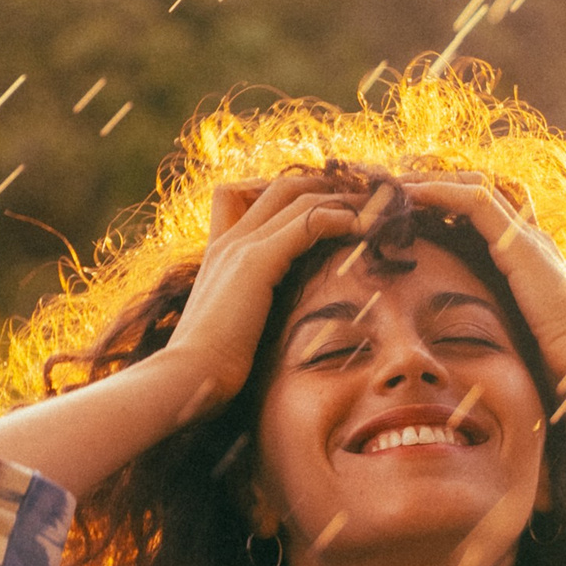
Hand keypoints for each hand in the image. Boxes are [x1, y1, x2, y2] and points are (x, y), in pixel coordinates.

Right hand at [160, 173, 364, 405]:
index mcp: (219, 253)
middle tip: (364, 202)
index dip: (289, 196)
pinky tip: (366, 228)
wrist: (188, 377)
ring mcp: (240, 247)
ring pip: (299, 198)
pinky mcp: (256, 262)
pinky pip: (308, 223)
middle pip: (281, 187)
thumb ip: (256, 311)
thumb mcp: (236, 327)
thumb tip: (284, 321)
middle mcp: (229, 240)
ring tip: (377, 209)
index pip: (247, 195)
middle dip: (327, 188)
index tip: (328, 209)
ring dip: (344, 199)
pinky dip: (341, 219)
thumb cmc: (212, 366)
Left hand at [396, 172, 565, 387]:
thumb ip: (498, 326)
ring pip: (474, 186)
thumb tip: (469, 352)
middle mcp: (529, 236)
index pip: (486, 211)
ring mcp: (526, 236)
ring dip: (431, 182)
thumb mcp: (519, 334)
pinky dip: (440, 193)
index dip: (448, 202)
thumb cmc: (559, 358)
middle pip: (479, 189)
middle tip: (396, 190)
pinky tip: (412, 196)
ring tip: (395, 187)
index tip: (412, 209)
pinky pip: (475, 202)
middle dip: (435, 183)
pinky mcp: (518, 243)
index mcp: (528, 255)